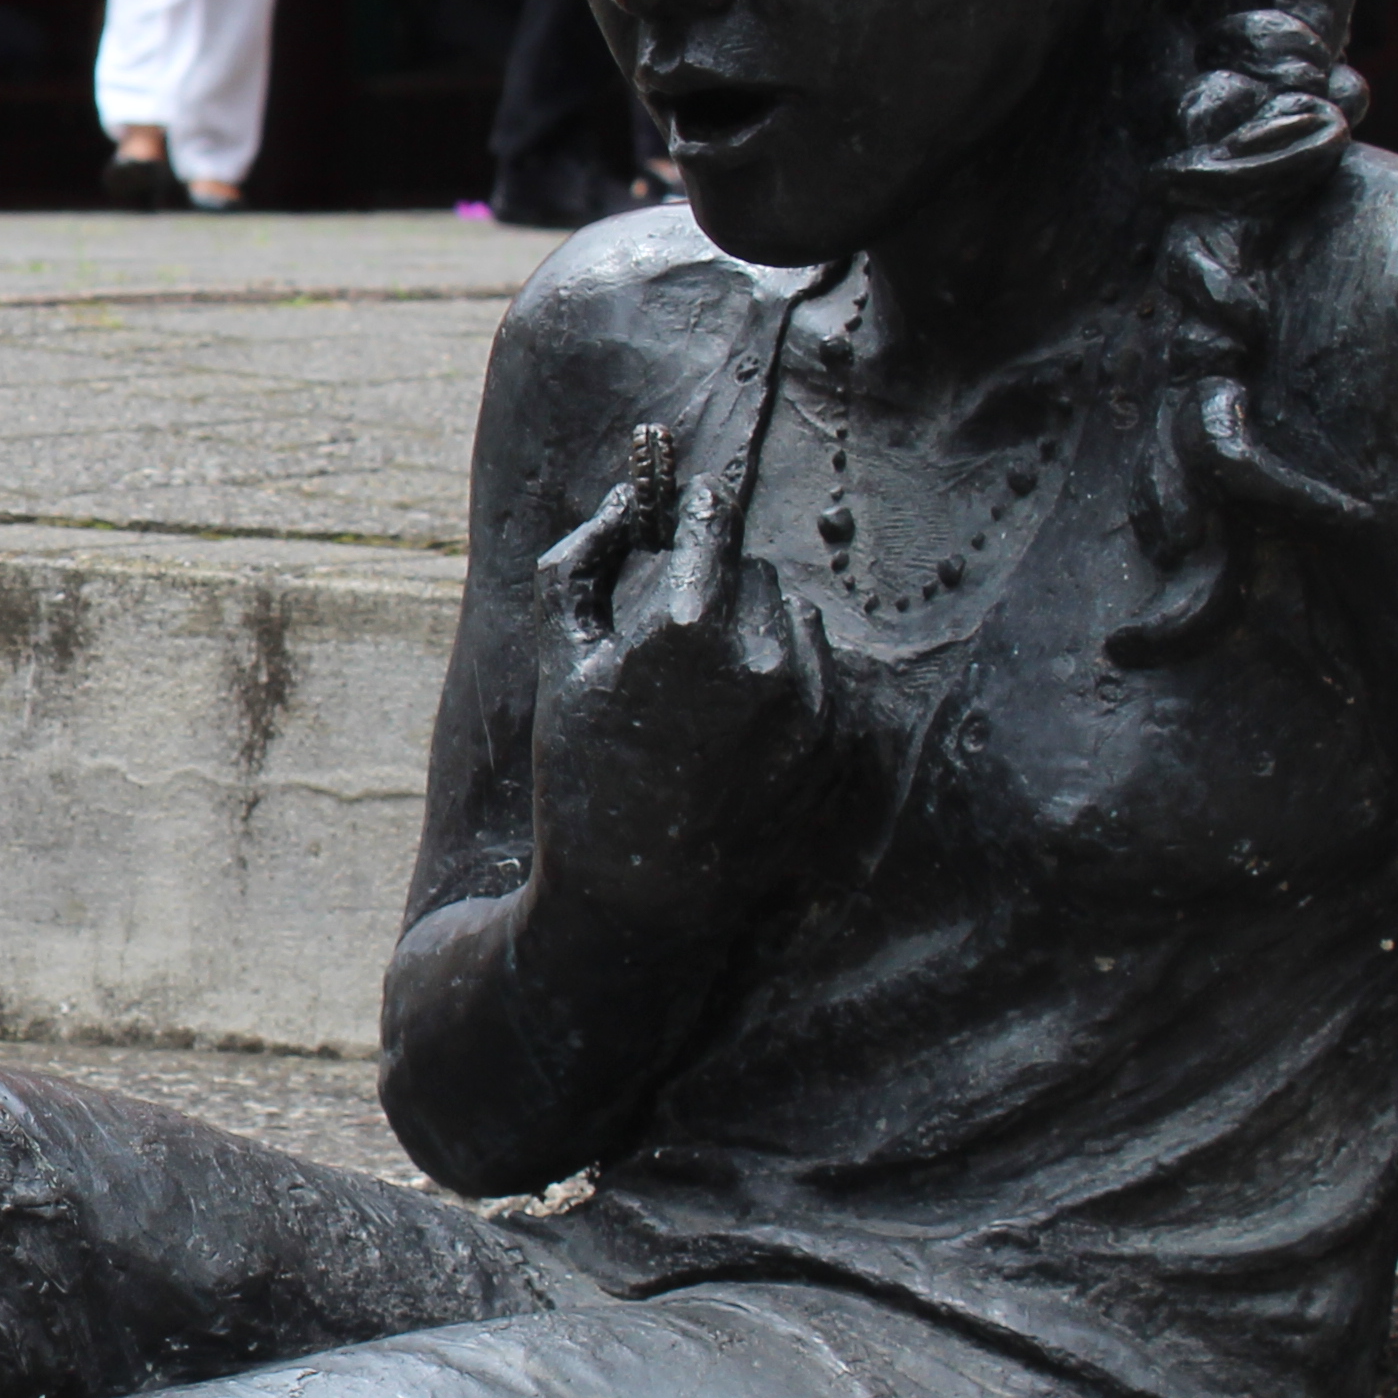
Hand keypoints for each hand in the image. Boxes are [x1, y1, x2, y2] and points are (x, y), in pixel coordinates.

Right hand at [526, 408, 828, 947]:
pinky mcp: (837, 746)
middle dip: (716, 583)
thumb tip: (621, 504)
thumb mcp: (560, 661)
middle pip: (753, 572)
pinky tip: (734, 729)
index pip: (712, 519)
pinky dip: (782, 682)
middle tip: (673, 627)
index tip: (686, 500)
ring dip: (755, 629)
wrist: (640, 898)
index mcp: (691, 623)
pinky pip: (817, 678)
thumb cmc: (585, 776)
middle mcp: (764, 654)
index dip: (694, 504)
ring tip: (702, 687)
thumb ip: (580, 564)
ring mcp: (810, 703)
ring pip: (793, 621)